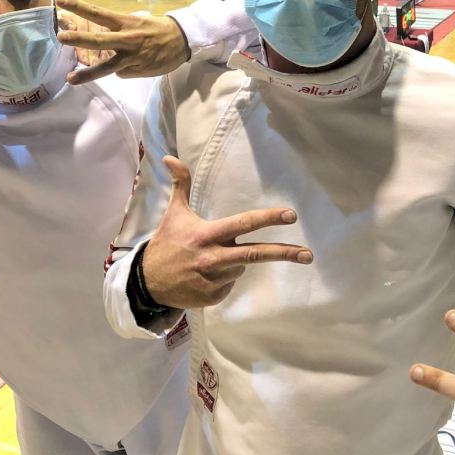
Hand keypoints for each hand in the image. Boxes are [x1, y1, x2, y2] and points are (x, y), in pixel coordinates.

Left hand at [56, 0, 191, 84]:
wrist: (182, 40)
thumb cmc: (156, 29)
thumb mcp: (137, 21)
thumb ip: (118, 29)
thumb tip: (100, 40)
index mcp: (126, 22)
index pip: (98, 13)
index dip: (79, 7)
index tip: (61, 1)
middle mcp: (127, 39)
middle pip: (99, 40)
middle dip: (79, 39)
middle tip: (60, 37)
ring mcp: (132, 57)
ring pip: (107, 67)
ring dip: (88, 73)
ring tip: (70, 79)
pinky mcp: (137, 71)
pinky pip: (121, 73)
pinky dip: (121, 70)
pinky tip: (134, 64)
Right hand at [141, 156, 311, 308]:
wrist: (147, 282)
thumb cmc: (166, 243)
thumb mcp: (174, 213)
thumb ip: (180, 184)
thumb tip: (170, 157)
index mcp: (206, 234)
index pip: (243, 224)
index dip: (268, 219)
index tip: (291, 216)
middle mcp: (212, 257)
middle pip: (255, 254)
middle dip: (285, 253)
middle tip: (308, 255)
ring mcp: (214, 279)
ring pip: (241, 268)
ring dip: (235, 262)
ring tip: (211, 260)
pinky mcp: (213, 297)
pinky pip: (230, 284)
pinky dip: (224, 278)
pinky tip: (205, 275)